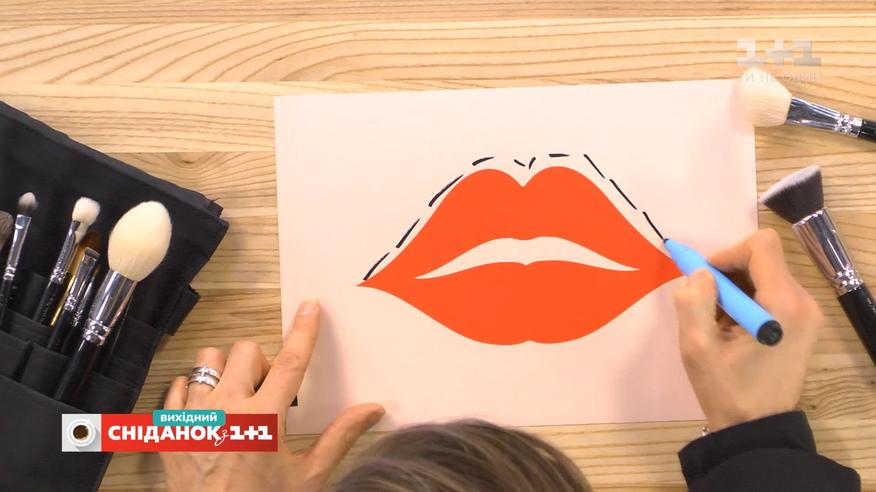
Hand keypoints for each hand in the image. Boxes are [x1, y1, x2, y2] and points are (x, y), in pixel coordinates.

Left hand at [160, 300, 384, 491]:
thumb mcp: (308, 477)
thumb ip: (339, 437)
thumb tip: (372, 410)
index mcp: (263, 421)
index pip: (290, 363)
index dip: (304, 331)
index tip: (310, 307)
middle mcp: (224, 411)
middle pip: (246, 351)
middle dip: (262, 364)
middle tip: (269, 393)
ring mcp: (192, 418)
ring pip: (207, 361)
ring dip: (226, 372)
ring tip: (236, 399)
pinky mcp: (168, 430)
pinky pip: (178, 386)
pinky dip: (194, 392)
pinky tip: (209, 413)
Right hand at [673, 229, 822, 431]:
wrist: (756, 429)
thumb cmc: (726, 389)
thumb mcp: (697, 347)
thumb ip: (693, 301)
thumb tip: (700, 274)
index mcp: (783, 304)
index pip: (760, 246)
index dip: (727, 254)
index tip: (705, 281)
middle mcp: (803, 302)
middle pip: (763, 260)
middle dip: (728, 275)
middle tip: (706, 306)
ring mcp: (807, 314)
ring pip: (765, 275)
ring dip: (735, 290)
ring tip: (717, 324)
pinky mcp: (803, 324)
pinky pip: (772, 293)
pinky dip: (747, 301)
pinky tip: (732, 331)